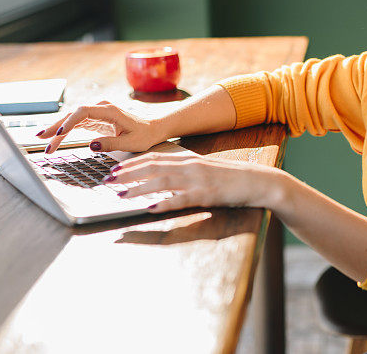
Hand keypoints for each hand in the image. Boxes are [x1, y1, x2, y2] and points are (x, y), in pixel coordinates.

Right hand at [38, 100, 167, 153]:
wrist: (153, 129)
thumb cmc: (144, 135)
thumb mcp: (131, 143)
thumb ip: (111, 144)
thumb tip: (91, 145)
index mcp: (109, 111)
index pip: (83, 112)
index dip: (69, 122)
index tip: (59, 134)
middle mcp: (101, 108)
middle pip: (73, 114)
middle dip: (56, 126)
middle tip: (40, 139)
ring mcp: (97, 113)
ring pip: (72, 120)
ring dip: (58, 131)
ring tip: (43, 143)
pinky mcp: (95, 120)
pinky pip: (77, 125)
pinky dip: (66, 132)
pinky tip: (55, 140)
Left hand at [106, 149, 288, 213]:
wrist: (259, 181)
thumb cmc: (232, 178)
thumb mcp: (205, 170)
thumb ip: (185, 172)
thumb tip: (162, 178)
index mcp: (189, 159)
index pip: (154, 157)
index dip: (132, 163)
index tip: (114, 169)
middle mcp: (190, 166)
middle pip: (153, 166)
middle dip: (128, 173)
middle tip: (107, 180)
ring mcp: (198, 180)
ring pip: (161, 181)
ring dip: (138, 188)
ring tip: (120, 194)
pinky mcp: (207, 195)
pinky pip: (180, 199)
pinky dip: (163, 202)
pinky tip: (149, 208)